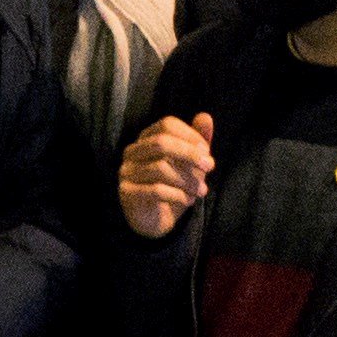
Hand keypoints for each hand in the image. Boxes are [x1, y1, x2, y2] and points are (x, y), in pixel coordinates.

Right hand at [115, 113, 217, 241]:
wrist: (156, 219)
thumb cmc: (174, 186)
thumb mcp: (190, 164)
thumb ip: (197, 141)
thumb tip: (206, 116)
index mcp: (146, 138)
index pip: (167, 125)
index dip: (190, 135)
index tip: (207, 152)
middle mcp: (132, 151)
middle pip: (161, 143)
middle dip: (190, 154)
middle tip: (210, 167)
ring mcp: (126, 171)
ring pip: (160, 168)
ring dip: (188, 180)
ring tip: (202, 191)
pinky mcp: (126, 192)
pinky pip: (155, 190)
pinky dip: (178, 195)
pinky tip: (189, 201)